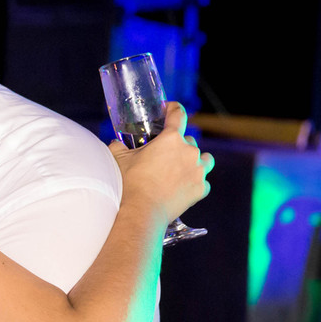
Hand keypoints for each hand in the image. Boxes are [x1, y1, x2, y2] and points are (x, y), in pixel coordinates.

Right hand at [110, 102, 213, 221]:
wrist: (141, 212)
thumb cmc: (129, 184)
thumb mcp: (119, 159)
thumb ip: (118, 146)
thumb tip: (116, 143)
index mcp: (171, 138)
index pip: (178, 114)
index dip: (173, 108)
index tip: (170, 109)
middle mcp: (189, 151)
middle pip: (189, 140)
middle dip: (178, 144)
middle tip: (164, 154)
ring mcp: (198, 171)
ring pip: (204, 158)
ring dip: (195, 160)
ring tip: (182, 167)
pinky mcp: (200, 189)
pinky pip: (203, 181)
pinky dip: (195, 182)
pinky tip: (184, 186)